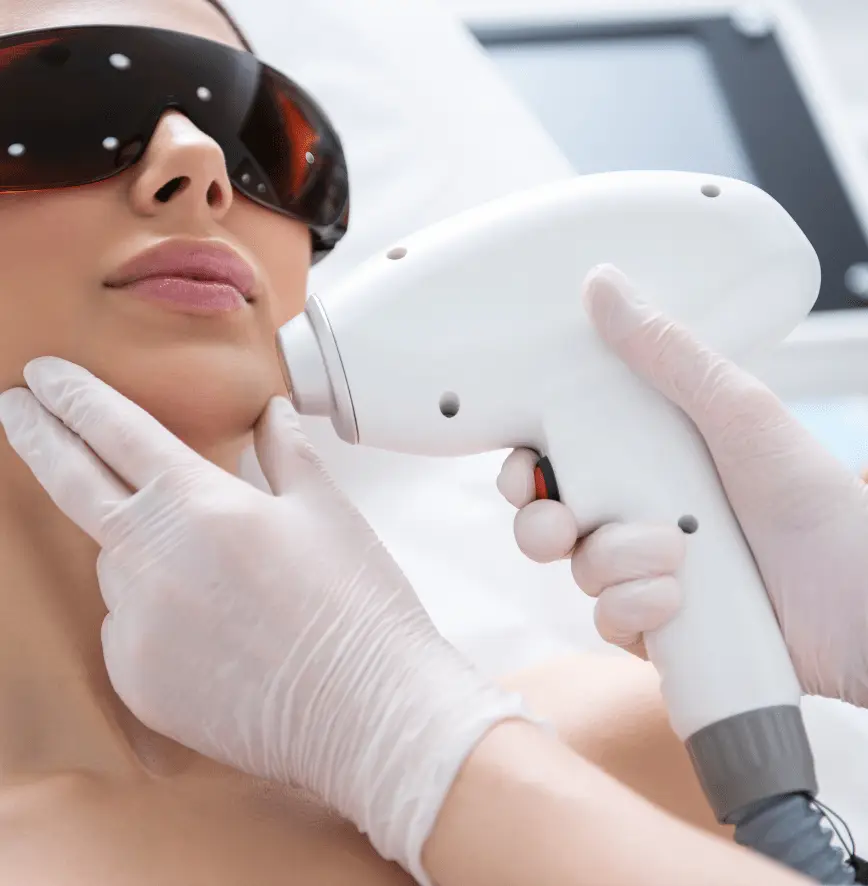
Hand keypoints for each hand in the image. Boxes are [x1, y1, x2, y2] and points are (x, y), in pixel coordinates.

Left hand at [0, 357, 530, 883]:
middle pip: (72, 483)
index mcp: (201, 504)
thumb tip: (272, 413)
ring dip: (138, 549)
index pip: (117, 432)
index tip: (44, 376)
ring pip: (114, 564)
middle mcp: (151, 559)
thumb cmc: (354, 607)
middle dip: (36, 435)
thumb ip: (286, 453)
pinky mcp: (134, 680)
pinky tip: (210, 627)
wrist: (363, 710)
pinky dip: (151, 613)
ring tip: (213, 574)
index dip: (75, 397)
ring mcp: (135, 623)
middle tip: (14, 405)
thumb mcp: (327, 512)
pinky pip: (125, 626)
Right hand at [498, 264, 867, 708]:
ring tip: (672, 557)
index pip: (559, 460)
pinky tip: (678, 599)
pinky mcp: (658, 626)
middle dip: (538, 524)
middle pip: (548, 521)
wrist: (862, 601)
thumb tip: (603, 284)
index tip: (526, 467)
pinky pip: (609, 620)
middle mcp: (637, 515)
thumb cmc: (814, 499)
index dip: (525, 467)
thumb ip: (667, 353)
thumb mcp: (739, 412)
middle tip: (560, 521)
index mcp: (646, 459)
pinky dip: (635, 609)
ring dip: (613, 563)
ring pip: (579, 571)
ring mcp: (646, 573)